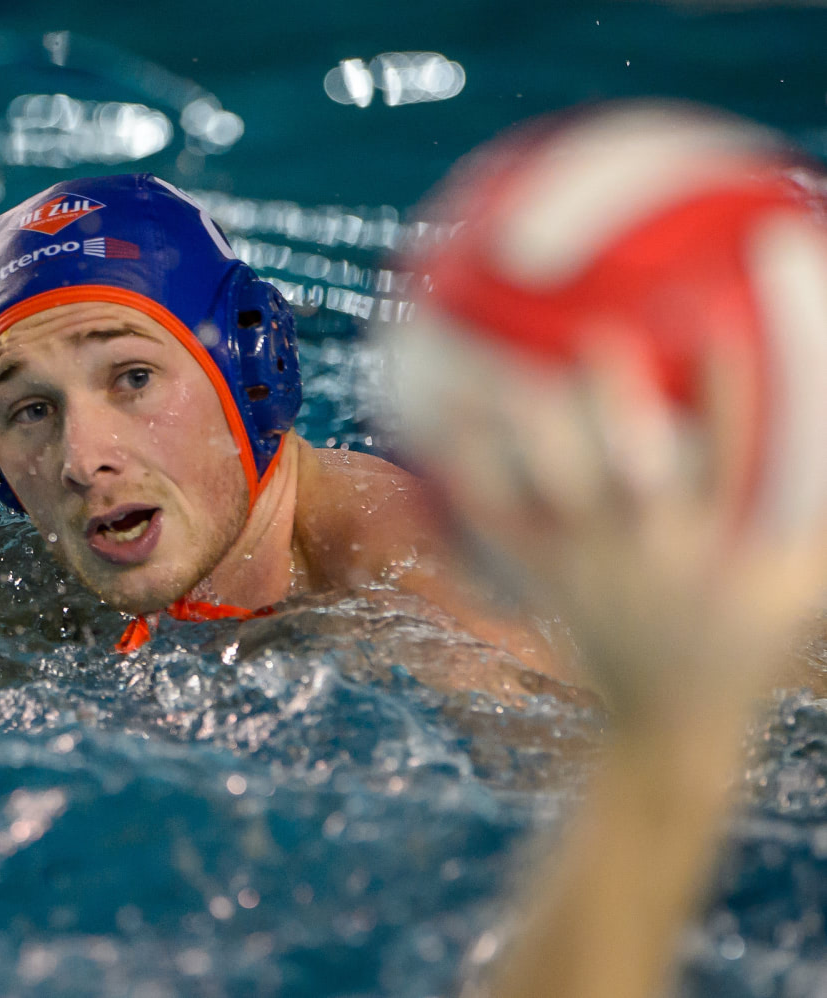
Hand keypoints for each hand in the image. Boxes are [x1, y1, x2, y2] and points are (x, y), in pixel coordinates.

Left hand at [398, 319, 826, 722]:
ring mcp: (593, 568)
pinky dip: (470, 474)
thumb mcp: (793, 583)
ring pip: (552, 490)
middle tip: (595, 334)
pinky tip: (446, 420)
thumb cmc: (743, 638)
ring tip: (500, 369)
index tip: (715, 317)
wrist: (669, 724)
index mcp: (726, 545)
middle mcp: (657, 552)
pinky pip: (497, 523)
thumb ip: (814, 512)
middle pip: (632, 468)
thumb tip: (825, 409)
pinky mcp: (545, 580)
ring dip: (527, 431)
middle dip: (616, 405)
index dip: (731, 385)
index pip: (738, 452)